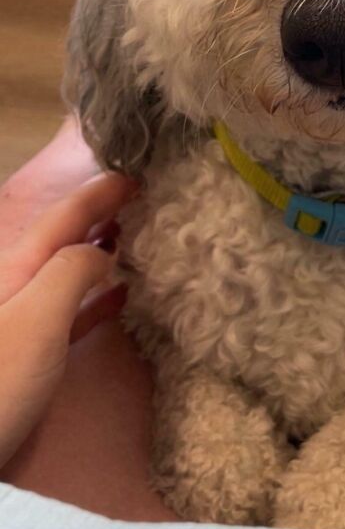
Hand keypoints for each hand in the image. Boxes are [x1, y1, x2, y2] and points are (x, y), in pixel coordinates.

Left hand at [0, 172, 137, 467]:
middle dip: (100, 216)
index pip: (64, 216)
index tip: (138, 173)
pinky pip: (67, 310)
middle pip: (62, 239)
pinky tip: (120, 296)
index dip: (100, 192)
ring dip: (100, 252)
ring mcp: (19, 321)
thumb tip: (103, 249)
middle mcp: (16, 286)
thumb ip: (71, 272)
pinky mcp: (26, 356)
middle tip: (144, 201)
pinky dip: (97, 296)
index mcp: (17, 268)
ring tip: (137, 240)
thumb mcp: (36, 319)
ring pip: (66, 272)